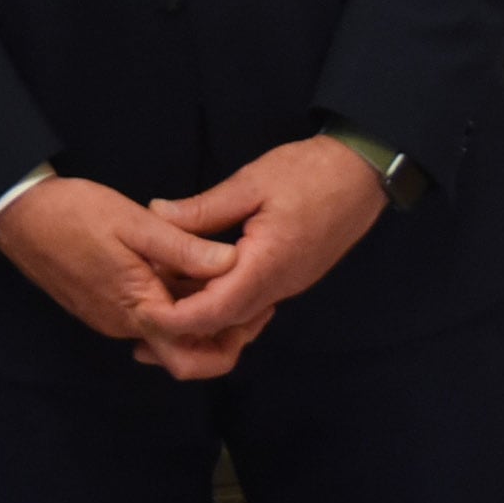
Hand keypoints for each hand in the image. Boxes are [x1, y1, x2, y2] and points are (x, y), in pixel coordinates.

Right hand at [0, 175, 238, 371]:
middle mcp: (125, 326)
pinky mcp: (102, 307)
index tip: (258, 305)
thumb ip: (184, 247)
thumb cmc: (74, 214)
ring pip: (166, 334)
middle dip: (220, 333)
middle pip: (183, 353)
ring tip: (223, 277)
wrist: (18, 214)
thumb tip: (233, 263)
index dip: (231, 336)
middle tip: (249, 298)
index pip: (193, 355)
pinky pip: (147, 317)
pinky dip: (173, 305)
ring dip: (196, 316)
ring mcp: (111, 320)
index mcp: (137, 309)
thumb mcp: (134, 222)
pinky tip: (185, 272)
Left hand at [137, 136, 389, 367]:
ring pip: (238, 319)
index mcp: (266, 265)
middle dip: (183, 330)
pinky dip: (222, 304)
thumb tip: (155, 214)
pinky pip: (251, 304)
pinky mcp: (290, 278)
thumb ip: (204, 208)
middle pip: (225, 326)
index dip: (176, 320)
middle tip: (140, 319)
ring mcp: (287, 286)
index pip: (215, 311)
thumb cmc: (309, 172)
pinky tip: (197, 287)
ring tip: (162, 305)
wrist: (363, 173)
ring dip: (202, 319)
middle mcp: (278, 287)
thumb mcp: (251, 182)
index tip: (142, 314)